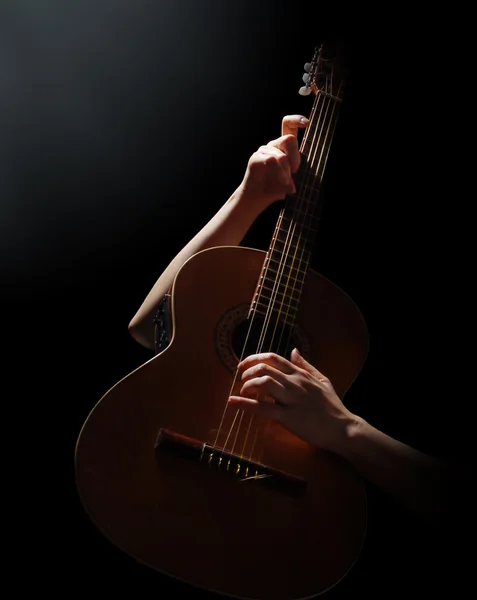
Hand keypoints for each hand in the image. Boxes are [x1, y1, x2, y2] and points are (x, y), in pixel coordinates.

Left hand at [228, 348, 356, 453]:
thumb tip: (294, 350)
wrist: (343, 429)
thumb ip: (306, 365)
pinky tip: (234, 402)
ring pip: (264, 383)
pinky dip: (245, 405)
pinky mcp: (289, 417)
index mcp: (301, 374)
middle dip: (247, 372)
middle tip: (240, 379)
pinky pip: (264, 408)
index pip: (274, 358)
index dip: (254, 359)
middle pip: (265, 368)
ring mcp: (292, 400)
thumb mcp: (322, 380)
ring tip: (242, 391)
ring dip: (247, 385)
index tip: (243, 364)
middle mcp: (295, 383)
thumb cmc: (332, 406)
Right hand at [236, 115, 308, 212]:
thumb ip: (295, 170)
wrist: (259, 197)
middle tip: (295, 172)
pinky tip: (281, 182)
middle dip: (295, 158)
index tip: (307, 123)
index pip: (288, 125)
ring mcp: (264, 150)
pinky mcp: (256, 157)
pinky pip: (272, 161)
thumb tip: (298, 170)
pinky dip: (279, 173)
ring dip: (286, 172)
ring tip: (286, 183)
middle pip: (289, 139)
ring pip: (281, 156)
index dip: (297, 120)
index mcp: (283, 146)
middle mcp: (274, 145)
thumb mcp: (292, 177)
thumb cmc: (277, 187)